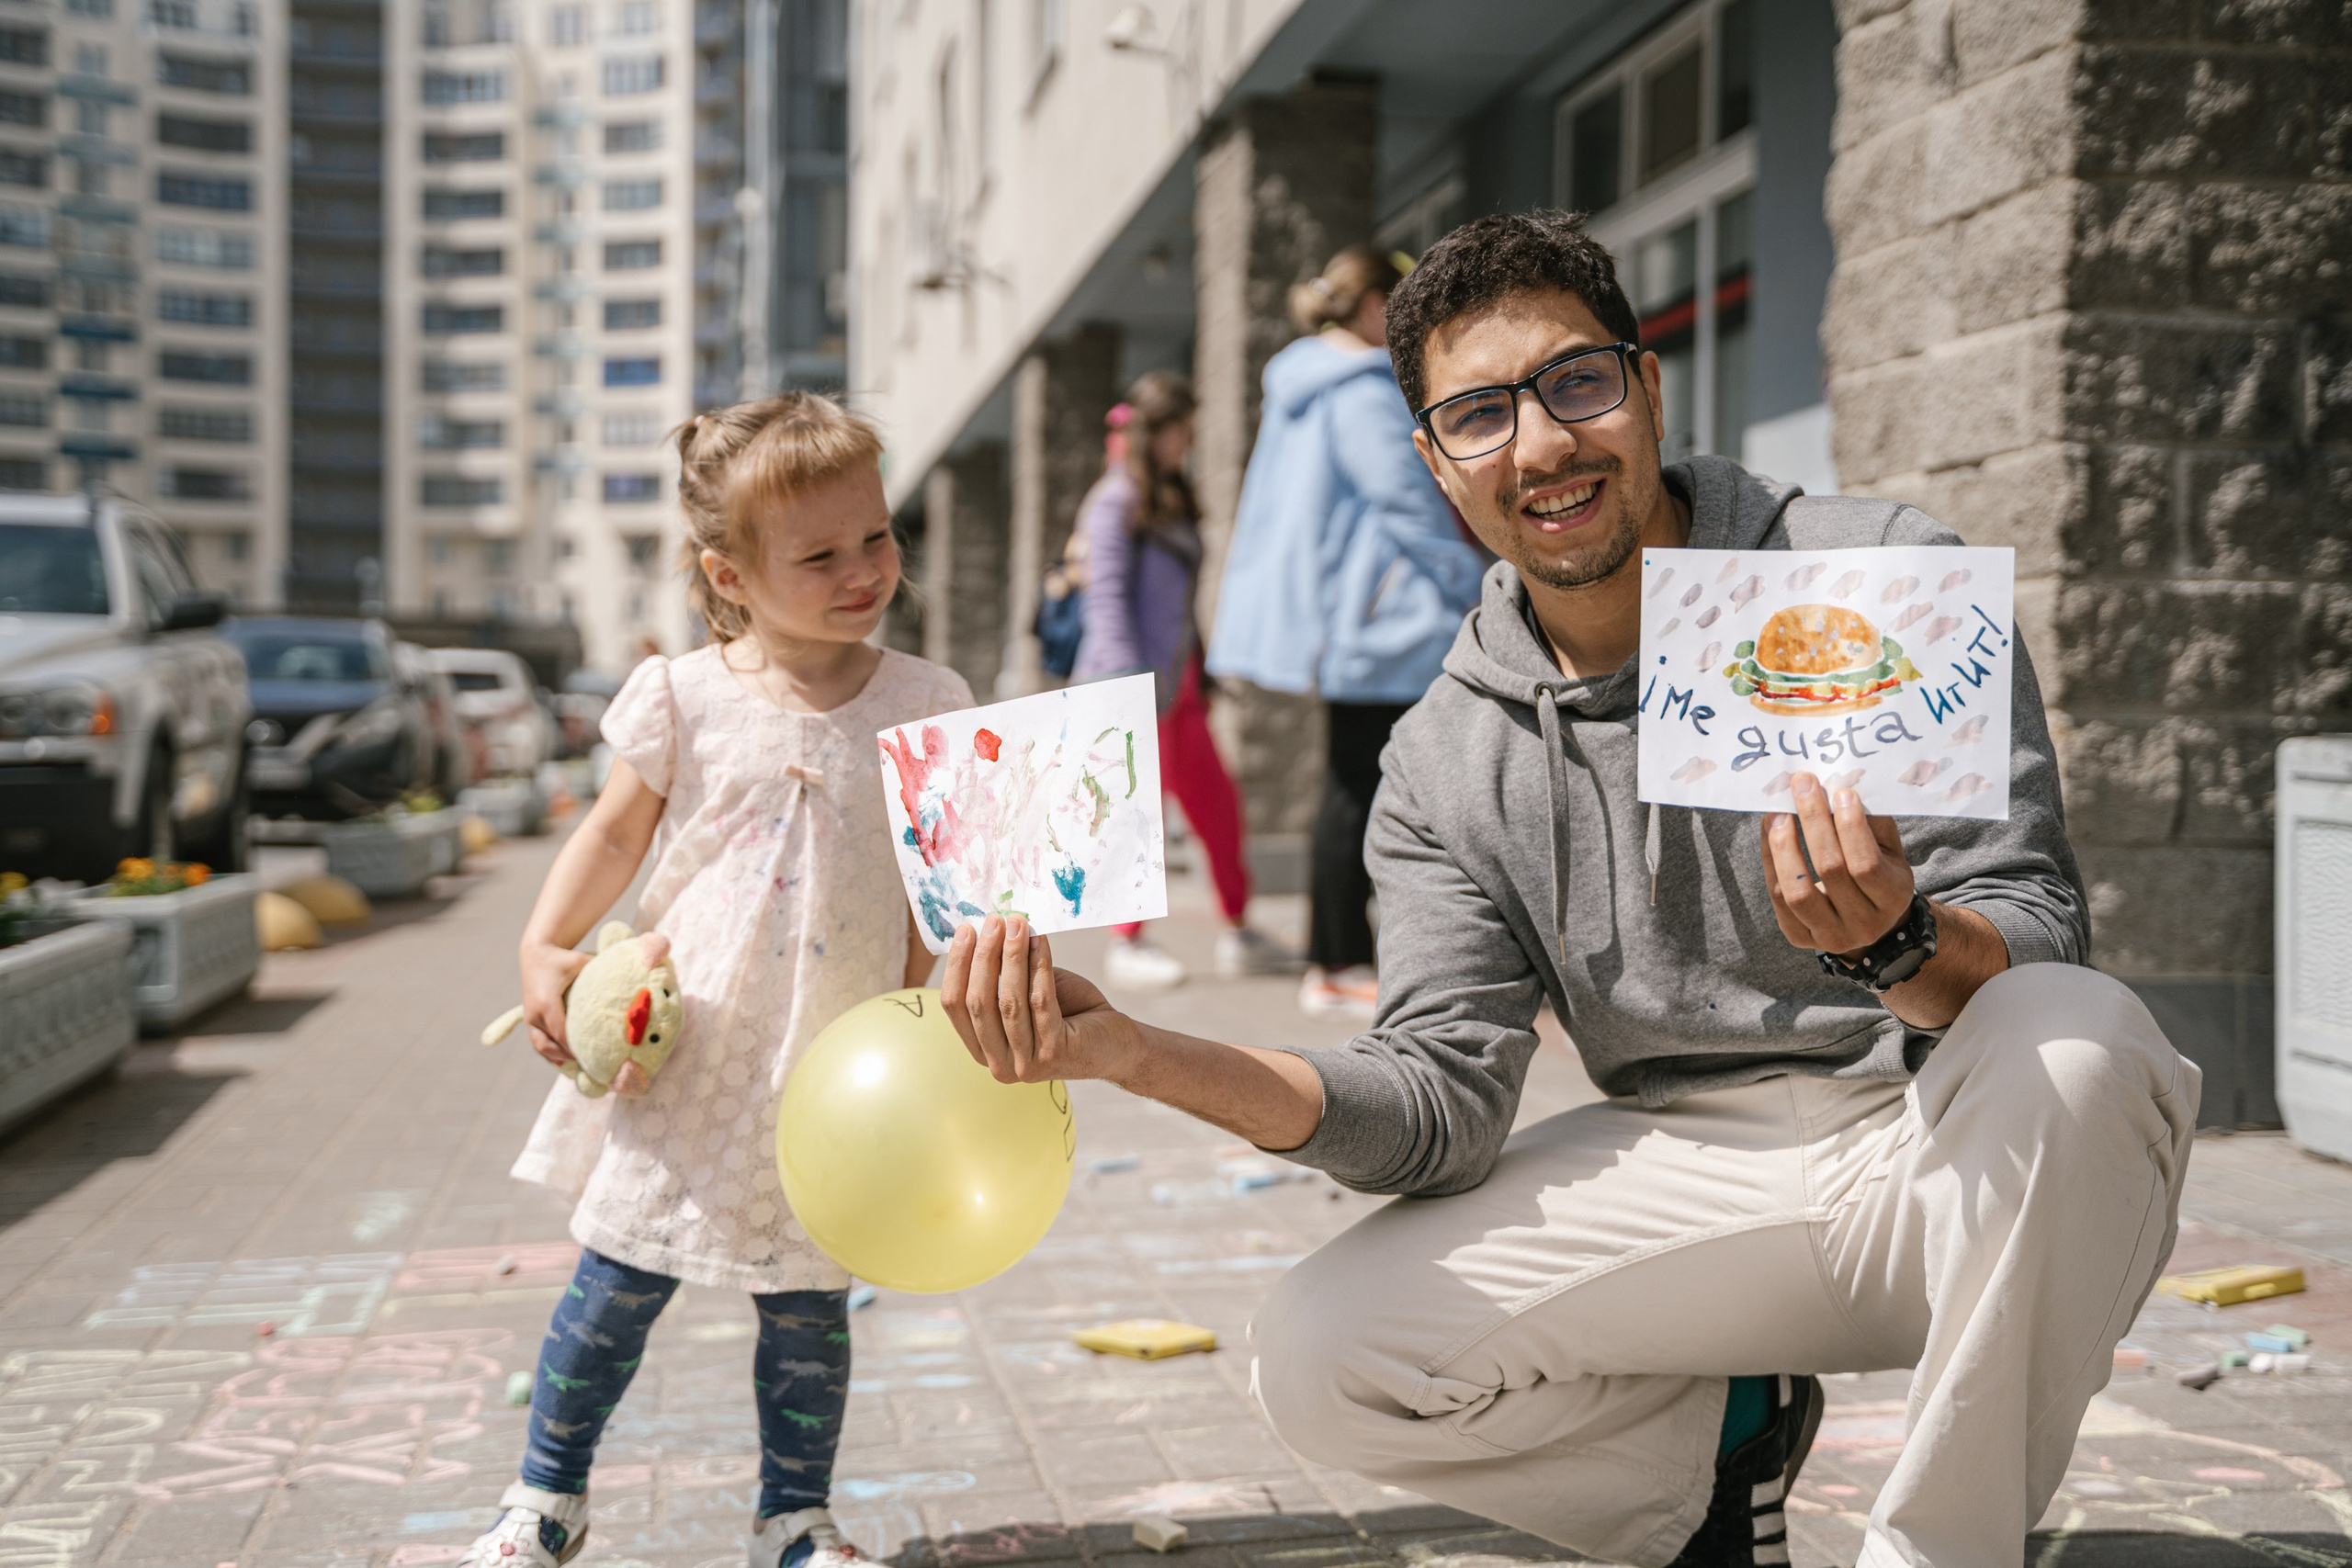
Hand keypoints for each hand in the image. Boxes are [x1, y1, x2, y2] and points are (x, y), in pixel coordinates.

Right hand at [519, 940, 593, 1065]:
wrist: (536, 954)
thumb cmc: (563, 958)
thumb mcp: (580, 962)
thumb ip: (600, 973)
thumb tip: (628, 983)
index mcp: (547, 1002)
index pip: (563, 1033)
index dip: (578, 1047)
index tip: (596, 1057)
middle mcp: (535, 1014)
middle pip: (554, 1044)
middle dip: (573, 1056)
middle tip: (595, 1066)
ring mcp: (530, 1018)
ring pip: (542, 1047)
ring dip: (561, 1058)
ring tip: (581, 1067)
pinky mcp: (529, 1020)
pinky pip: (538, 1043)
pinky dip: (550, 1053)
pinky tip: (565, 1063)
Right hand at [942, 915, 1136, 1083]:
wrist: (1115, 1043)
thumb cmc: (1068, 1014)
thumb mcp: (1026, 994)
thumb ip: (1003, 975)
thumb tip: (987, 929)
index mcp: (983, 1051)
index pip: (954, 1007)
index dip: (957, 966)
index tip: (966, 930)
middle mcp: (1000, 1065)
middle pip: (978, 1003)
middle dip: (983, 956)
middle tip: (994, 921)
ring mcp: (1027, 1064)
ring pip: (1009, 1002)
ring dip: (1011, 956)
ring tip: (1017, 924)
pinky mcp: (1055, 1053)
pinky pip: (1041, 1002)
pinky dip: (1039, 967)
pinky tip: (1040, 941)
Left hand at [1760, 772, 1914, 958]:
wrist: (1867, 922)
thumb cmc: (1877, 874)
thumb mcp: (1888, 850)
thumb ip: (1872, 822)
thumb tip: (1844, 781)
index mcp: (1893, 899)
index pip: (1866, 865)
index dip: (1851, 827)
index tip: (1839, 791)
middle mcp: (1864, 925)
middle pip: (1830, 871)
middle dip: (1814, 822)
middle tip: (1802, 785)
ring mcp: (1830, 936)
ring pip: (1797, 892)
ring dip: (1784, 845)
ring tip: (1779, 811)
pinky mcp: (1799, 937)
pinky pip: (1777, 897)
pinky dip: (1770, 860)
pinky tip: (1771, 830)